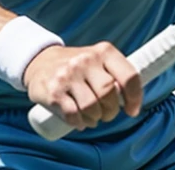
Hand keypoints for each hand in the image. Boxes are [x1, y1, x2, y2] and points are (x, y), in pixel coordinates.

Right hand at [23, 41, 141, 131]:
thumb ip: (114, 74)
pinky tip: (78, 120)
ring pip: (92, 108)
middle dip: (110, 111)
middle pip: (109, 94)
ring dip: (94, 119)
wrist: (39, 61)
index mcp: (102, 51)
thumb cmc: (77, 67)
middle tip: (104, 113)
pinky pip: (73, 116)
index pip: (129, 76)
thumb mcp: (97, 60)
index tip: (131, 110)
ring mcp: (68, 74)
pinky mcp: (53, 91)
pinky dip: (79, 123)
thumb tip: (131, 101)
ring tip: (90, 116)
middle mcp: (85, 59)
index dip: (135, 97)